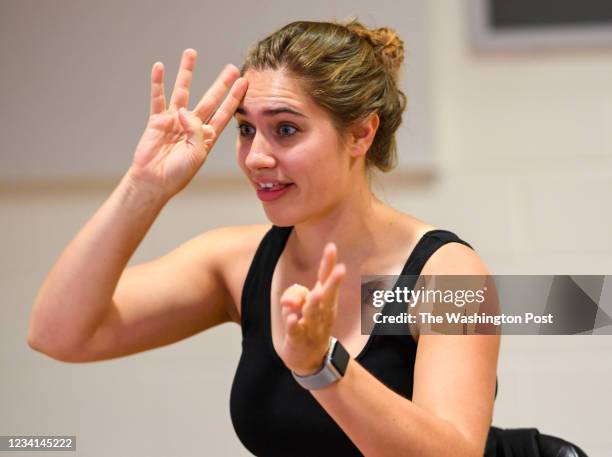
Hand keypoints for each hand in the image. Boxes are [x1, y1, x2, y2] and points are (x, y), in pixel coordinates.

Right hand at [128, 49, 247, 198]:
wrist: (154, 182)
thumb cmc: (178, 174)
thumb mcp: (196, 155)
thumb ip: (195, 132)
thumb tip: (184, 111)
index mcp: (207, 136)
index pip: (224, 113)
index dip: (234, 98)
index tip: (245, 83)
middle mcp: (193, 125)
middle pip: (209, 99)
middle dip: (221, 84)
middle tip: (231, 67)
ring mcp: (175, 121)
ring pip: (183, 91)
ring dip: (187, 72)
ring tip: (191, 53)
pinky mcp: (157, 120)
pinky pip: (158, 98)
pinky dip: (158, 83)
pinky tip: (160, 67)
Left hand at [278, 243, 346, 374]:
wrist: (310, 360)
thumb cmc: (306, 325)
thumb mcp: (300, 306)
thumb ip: (295, 295)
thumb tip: (289, 299)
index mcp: (324, 300)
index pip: (326, 278)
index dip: (329, 263)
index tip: (331, 247)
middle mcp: (323, 312)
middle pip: (328, 295)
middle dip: (333, 282)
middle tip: (341, 269)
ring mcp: (313, 327)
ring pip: (313, 313)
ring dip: (314, 303)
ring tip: (316, 293)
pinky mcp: (300, 340)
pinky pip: (297, 331)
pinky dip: (294, 324)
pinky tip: (291, 318)